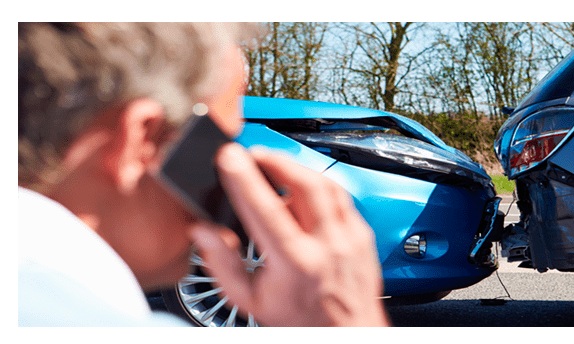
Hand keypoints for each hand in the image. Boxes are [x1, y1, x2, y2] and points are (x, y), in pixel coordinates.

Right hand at [190, 143, 388, 325]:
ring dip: (298, 168)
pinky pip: (342, 197)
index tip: (230, 157)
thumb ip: (222, 264)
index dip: (245, 179)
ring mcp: (350, 238)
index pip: (267, 209)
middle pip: (305, 185)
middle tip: (254, 154)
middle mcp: (328, 246)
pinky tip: (302, 189)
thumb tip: (202, 230)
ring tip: (275, 165)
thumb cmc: (299, 321)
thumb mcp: (250, 300)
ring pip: (328, 185)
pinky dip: (319, 186)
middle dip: (275, 161)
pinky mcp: (363, 234)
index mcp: (296, 263)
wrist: (346, 334)